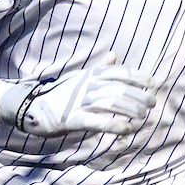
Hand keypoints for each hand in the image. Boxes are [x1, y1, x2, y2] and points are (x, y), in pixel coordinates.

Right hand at [0, 57, 157, 136]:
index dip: (138, 76)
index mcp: (89, 75)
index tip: (153, 83)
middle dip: (139, 95)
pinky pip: (99, 121)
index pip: (119, 72)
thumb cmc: (59, 94)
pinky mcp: (73, 119)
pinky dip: (116, 125)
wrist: (30, 107)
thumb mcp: (80, 77)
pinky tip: (128, 129)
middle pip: (119, 87)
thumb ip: (99, 68)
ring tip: (143, 117)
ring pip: (111, 103)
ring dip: (131, 110)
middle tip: (152, 103)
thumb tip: (114, 54)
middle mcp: (86, 85)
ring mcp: (79, 101)